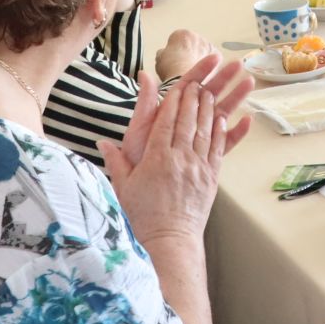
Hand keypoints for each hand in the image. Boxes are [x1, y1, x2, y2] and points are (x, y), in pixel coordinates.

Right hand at [103, 62, 244, 243]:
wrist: (169, 241)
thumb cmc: (142, 215)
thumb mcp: (123, 187)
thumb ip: (115, 161)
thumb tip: (101, 142)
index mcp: (156, 158)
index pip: (166, 121)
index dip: (173, 101)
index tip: (178, 86)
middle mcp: (179, 159)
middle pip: (188, 121)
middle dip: (193, 99)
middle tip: (197, 82)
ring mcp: (198, 168)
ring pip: (205, 131)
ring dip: (208, 109)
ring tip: (211, 92)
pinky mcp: (211, 178)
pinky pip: (218, 148)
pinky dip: (221, 131)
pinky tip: (222, 118)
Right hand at [154, 28, 214, 81]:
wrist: (184, 77)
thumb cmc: (172, 68)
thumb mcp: (159, 58)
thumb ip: (163, 52)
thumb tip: (163, 54)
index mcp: (182, 34)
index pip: (178, 39)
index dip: (175, 51)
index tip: (173, 58)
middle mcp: (197, 37)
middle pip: (193, 45)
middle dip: (189, 54)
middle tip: (182, 65)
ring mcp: (208, 47)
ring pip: (203, 53)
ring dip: (199, 59)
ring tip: (191, 72)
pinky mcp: (217, 57)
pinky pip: (212, 61)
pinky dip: (208, 67)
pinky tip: (200, 76)